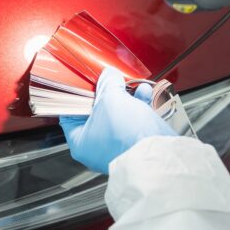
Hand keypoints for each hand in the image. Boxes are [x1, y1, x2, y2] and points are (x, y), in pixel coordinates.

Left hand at [59, 68, 175, 173]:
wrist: (158, 154)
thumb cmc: (126, 136)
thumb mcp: (111, 99)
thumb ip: (108, 83)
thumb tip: (109, 76)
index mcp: (80, 142)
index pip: (71, 113)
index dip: (77, 94)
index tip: (84, 81)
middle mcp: (96, 148)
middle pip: (96, 111)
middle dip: (107, 92)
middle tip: (109, 80)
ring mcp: (117, 147)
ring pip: (117, 114)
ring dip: (126, 96)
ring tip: (130, 84)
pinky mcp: (135, 144)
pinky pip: (133, 121)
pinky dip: (138, 106)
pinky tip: (143, 93)